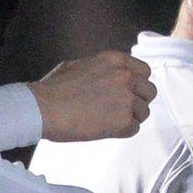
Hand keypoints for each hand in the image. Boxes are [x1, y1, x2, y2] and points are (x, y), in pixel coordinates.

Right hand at [28, 51, 155, 142]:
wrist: (43, 108)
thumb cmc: (53, 89)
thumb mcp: (78, 65)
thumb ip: (99, 69)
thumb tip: (103, 76)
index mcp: (116, 61)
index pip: (144, 72)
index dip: (137, 84)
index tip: (128, 92)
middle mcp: (125, 77)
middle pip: (149, 91)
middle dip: (138, 101)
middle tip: (120, 109)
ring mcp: (126, 99)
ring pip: (144, 112)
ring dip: (130, 118)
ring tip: (108, 121)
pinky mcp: (123, 121)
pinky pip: (134, 129)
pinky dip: (122, 132)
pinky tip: (104, 129)